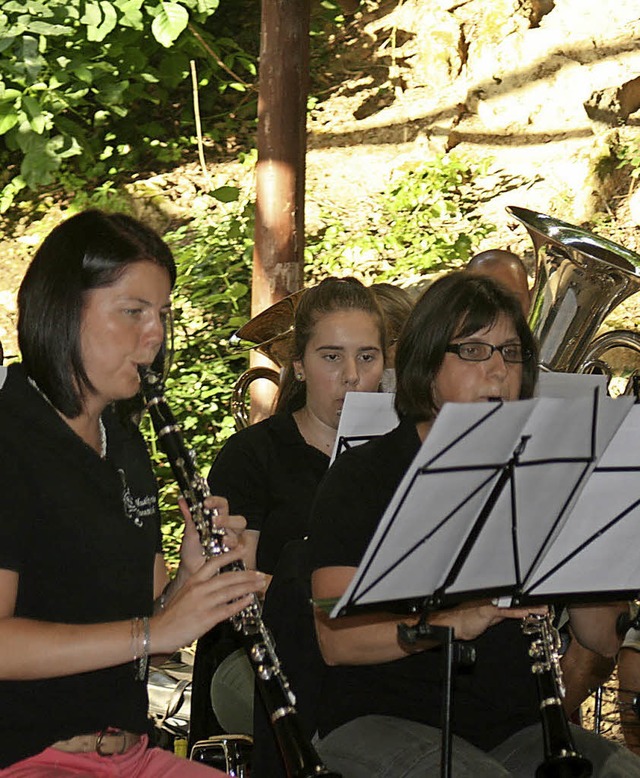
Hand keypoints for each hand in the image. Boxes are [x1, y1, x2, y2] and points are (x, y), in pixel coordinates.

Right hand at [151, 546, 266, 653]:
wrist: (158, 632)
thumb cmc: (171, 616)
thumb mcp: (184, 594)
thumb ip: (201, 589)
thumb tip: (219, 587)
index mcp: (193, 581)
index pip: (214, 563)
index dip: (230, 555)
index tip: (242, 549)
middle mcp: (199, 589)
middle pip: (227, 577)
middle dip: (246, 575)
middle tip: (259, 573)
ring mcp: (203, 603)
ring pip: (230, 591)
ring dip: (247, 587)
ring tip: (259, 585)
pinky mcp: (206, 618)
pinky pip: (227, 609)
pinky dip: (240, 604)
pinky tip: (249, 600)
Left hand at [177, 495, 246, 576]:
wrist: (191, 572)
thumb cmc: (192, 551)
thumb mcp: (189, 532)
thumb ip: (189, 516)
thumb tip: (182, 499)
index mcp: (218, 520)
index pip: (222, 506)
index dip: (217, 502)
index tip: (206, 502)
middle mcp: (228, 530)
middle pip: (238, 520)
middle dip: (228, 520)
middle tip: (215, 522)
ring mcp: (233, 544)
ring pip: (239, 536)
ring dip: (231, 538)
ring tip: (222, 540)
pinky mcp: (236, 557)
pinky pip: (241, 553)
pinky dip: (235, 551)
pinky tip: (227, 552)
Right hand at [432, 599, 547, 640]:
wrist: (452, 625)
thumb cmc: (465, 621)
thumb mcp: (486, 618)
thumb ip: (498, 615)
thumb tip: (509, 614)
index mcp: (493, 602)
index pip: (514, 602)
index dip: (528, 603)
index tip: (541, 605)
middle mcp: (493, 601)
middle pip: (517, 601)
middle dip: (533, 603)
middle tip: (547, 606)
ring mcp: (491, 605)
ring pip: (514, 605)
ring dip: (530, 608)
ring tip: (543, 609)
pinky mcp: (488, 611)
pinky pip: (506, 611)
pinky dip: (518, 612)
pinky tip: (527, 612)